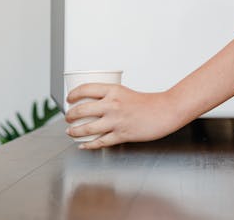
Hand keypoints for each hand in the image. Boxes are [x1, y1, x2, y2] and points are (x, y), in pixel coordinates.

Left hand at [64, 84, 187, 148]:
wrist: (165, 112)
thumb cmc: (149, 103)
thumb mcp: (126, 93)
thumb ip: (111, 97)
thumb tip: (94, 103)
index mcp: (113, 90)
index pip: (85, 89)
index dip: (73, 95)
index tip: (69, 99)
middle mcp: (112, 105)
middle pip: (81, 110)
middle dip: (70, 116)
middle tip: (68, 117)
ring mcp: (116, 121)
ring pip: (87, 128)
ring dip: (74, 131)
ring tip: (70, 131)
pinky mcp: (121, 134)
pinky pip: (100, 142)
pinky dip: (89, 145)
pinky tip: (84, 145)